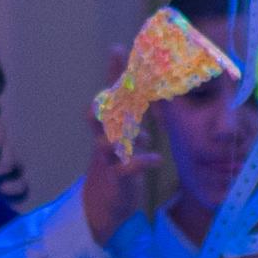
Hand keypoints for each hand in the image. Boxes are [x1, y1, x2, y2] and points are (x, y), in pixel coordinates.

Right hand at [82, 43, 160, 244]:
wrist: (105, 208)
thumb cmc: (117, 171)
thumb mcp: (127, 144)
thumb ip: (134, 125)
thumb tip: (150, 108)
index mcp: (110, 128)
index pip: (112, 96)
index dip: (113, 73)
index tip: (116, 48)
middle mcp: (106, 139)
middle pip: (101, 114)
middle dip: (107, 97)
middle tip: (111, 83)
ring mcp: (107, 159)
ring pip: (106, 140)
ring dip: (124, 133)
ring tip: (142, 132)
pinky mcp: (115, 179)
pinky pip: (126, 168)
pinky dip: (141, 162)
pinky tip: (156, 159)